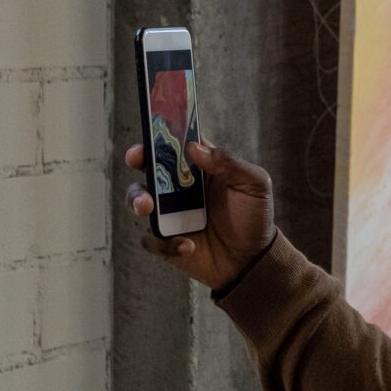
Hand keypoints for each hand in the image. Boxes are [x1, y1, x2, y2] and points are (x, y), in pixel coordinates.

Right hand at [124, 137, 276, 291]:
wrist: (253, 259)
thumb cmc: (254, 216)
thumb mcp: (254, 184)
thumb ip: (229, 163)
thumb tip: (195, 148)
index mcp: (199, 168)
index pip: (174, 145)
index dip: (159, 135)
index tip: (152, 132)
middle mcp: (179, 188)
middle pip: (148, 168)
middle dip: (137, 160)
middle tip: (137, 160)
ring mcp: (169, 214)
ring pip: (139, 201)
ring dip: (138, 200)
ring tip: (148, 207)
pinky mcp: (166, 240)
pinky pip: (151, 240)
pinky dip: (164, 243)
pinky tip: (188, 246)